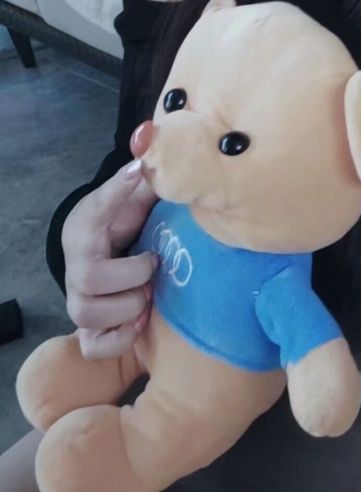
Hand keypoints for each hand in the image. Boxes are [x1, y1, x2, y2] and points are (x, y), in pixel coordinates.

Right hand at [62, 144, 157, 359]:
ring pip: (91, 315)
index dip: (117, 193)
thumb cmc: (118, 223)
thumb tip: (149, 146)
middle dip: (134, 275)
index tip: (136, 175)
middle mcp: (75, 268)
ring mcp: (78, 301)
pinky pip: (96, 345)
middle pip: (92, 279)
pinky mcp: (87, 329)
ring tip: (148, 293)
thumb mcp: (128, 198)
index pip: (96, 208)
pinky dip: (122, 338)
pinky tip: (140, 319)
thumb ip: (138, 177)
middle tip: (154, 264)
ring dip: (130, 307)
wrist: (100, 253)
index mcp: (85, 228)